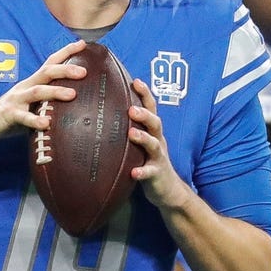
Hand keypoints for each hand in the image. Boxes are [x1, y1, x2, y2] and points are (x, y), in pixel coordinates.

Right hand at [0, 40, 86, 146]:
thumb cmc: (12, 116)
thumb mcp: (32, 106)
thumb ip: (48, 103)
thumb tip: (75, 105)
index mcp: (32, 83)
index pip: (50, 62)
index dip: (66, 52)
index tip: (83, 44)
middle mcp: (25, 87)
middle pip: (46, 72)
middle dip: (65, 69)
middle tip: (84, 71)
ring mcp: (16, 99)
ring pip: (37, 91)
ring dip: (55, 91)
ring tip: (72, 95)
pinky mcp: (9, 114)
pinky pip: (23, 117)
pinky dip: (35, 119)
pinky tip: (46, 123)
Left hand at [128, 78, 187, 208]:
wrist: (168, 189)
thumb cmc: (148, 161)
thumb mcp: (141, 142)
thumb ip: (129, 127)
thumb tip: (103, 111)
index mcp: (153, 131)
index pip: (150, 108)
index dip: (145, 94)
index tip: (135, 81)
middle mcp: (158, 140)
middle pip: (154, 122)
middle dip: (144, 114)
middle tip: (131, 108)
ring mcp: (158, 157)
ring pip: (153, 144)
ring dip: (143, 138)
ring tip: (132, 133)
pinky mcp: (157, 174)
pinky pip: (149, 172)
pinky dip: (142, 172)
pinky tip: (134, 172)